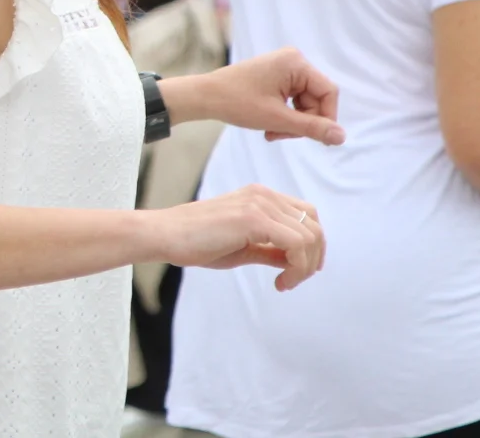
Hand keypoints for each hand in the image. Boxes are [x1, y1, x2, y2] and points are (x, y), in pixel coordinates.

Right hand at [158, 185, 326, 292]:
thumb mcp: (243, 248)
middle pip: (314, 225)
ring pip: (309, 236)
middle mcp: (264, 195)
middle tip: (293, 280)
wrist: (166, 235)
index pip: (306, 216)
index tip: (298, 272)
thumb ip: (271, 250)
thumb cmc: (197, 243)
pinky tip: (279, 283)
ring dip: (305, 267)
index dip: (312, 246)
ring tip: (284, 283)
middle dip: (313, 258)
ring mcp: (259, 204)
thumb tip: (297, 262)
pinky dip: (297, 268)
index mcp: (261, 197)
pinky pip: (296, 244)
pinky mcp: (253, 218)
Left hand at [196, 48, 345, 145]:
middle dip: (303, 122)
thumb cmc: (237, 103)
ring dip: (292, 122)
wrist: (205, 96)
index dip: (327, 118)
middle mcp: (293, 60)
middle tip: (281, 135)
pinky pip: (292, 101)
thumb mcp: (278, 119)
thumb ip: (312, 128)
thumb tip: (342, 137)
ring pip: (305, 103)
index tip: (316, 139)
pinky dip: (284, 117)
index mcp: (296, 63)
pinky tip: (269, 126)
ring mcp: (284, 68)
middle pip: (317, 99)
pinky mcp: (276, 77)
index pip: (329, 92)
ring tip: (272, 132)